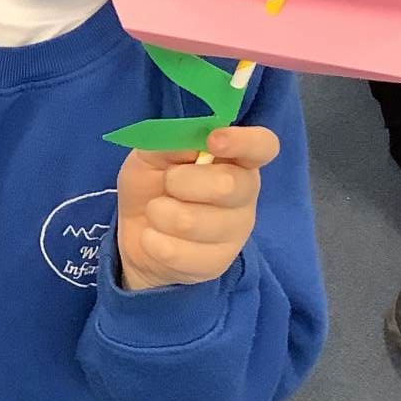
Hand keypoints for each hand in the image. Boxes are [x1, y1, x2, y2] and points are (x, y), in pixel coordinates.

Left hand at [116, 126, 279, 291]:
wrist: (137, 233)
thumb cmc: (154, 184)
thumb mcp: (152, 154)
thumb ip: (170, 142)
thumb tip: (192, 138)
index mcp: (235, 159)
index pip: (262, 146)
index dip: (244, 141)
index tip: (214, 140)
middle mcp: (245, 194)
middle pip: (227, 185)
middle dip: (181, 182)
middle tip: (167, 183)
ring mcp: (235, 231)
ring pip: (192, 222)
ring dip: (159, 213)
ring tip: (156, 212)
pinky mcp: (217, 263)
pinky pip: (177, 252)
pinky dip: (152, 240)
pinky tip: (154, 237)